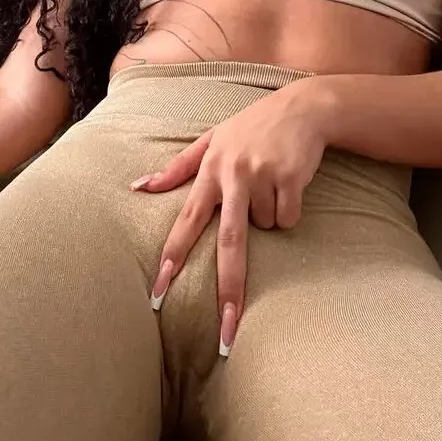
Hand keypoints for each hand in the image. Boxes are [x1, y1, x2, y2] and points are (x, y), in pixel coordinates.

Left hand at [129, 75, 334, 355]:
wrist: (302, 108)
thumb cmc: (252, 126)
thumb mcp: (212, 139)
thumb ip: (177, 167)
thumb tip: (139, 187)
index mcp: (210, 169)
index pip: (186, 220)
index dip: (172, 257)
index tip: (158, 292)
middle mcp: (233, 175)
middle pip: (229, 243)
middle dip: (228, 289)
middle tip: (226, 332)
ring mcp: (262, 177)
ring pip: (265, 228)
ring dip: (269, 214)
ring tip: (270, 183)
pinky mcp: (290, 179)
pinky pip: (288, 218)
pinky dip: (289, 208)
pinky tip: (288, 182)